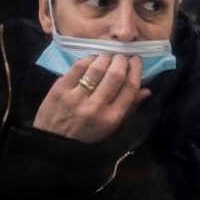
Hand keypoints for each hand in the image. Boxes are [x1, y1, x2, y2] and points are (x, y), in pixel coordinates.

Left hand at [33, 54, 150, 142]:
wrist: (52, 142)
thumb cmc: (87, 134)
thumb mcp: (111, 126)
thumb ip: (129, 107)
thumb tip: (146, 90)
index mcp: (112, 117)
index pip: (130, 87)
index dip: (136, 69)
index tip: (135, 60)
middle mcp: (96, 107)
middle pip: (116, 74)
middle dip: (122, 60)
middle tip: (121, 56)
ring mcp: (76, 98)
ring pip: (97, 68)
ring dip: (105, 57)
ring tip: (107, 57)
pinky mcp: (60, 90)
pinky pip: (78, 67)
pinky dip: (88, 59)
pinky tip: (91, 60)